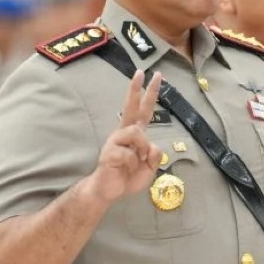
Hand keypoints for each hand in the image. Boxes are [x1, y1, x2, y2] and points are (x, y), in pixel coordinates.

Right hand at [85, 70, 162, 203]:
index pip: (143, 110)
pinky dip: (133, 165)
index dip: (148, 94)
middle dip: (138, 89)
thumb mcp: (149, 168)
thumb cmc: (127, 177)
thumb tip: (151, 145)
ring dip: (143, 149)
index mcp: (134, 135)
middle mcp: (124, 133)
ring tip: (138, 162)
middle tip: (144, 72)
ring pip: (137, 133)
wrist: (109, 191)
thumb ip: (155, 154)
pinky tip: (125, 169)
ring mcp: (116, 141)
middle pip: (132, 107)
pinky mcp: (110, 152)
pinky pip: (130, 154)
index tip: (154, 76)